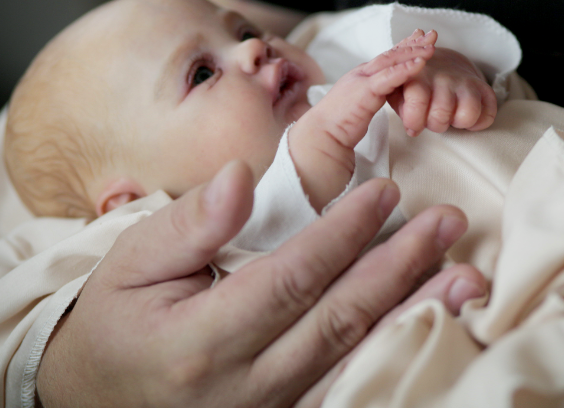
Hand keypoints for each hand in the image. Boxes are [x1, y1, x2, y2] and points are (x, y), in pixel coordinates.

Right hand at [36, 161, 485, 407]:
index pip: (290, 279)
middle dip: (399, 266)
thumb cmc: (116, 319)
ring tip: (464, 276)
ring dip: (415, 313)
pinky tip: (431, 324)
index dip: (342, 234)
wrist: (99, 395)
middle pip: (337, 320)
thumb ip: (190, 222)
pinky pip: (347, 385)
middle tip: (446, 221)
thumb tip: (242, 177)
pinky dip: (392, 352)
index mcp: (201, 339)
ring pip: (354, 359)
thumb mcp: (132, 261)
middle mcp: (243, 383)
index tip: (386, 192)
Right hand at [289, 30, 435, 210]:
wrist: (321, 137)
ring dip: (413, 53)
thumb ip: (372, 98)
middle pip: (391, 54)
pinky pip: (388, 78)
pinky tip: (420, 64)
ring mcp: (361, 81)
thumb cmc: (338, 128)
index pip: (387, 58)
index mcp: (361, 77)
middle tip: (432, 34)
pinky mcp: (363, 92)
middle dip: (413, 43)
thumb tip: (384, 97)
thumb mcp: (360, 107)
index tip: (421, 39)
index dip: (404, 47)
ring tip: (432, 46)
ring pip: (391, 62)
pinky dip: (405, 69)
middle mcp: (361, 74)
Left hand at [388, 32, 496, 135]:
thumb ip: (398, 104)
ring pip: (467, 115)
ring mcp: (465, 81)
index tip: (412, 126)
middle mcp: (444, 77)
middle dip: (434, 125)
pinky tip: (463, 116)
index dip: (414, 120)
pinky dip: (478, 123)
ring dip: (456, 123)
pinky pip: (488, 114)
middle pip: (442, 115)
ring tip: (448, 116)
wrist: (440, 61)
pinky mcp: (483, 88)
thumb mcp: (396, 87)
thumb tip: (412, 129)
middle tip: (430, 118)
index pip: (417, 100)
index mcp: (418, 74)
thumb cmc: (413, 82)